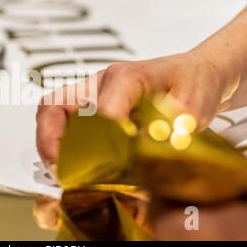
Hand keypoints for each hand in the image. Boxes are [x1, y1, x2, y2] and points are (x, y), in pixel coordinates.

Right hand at [36, 51, 228, 167]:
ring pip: (53, 113)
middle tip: (59, 172)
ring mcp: (93, 93)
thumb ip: (168, 131)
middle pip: (55, 105)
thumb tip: (143, 158)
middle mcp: (101, 83)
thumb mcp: (192, 109)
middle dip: (50, 142)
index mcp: (129, 77)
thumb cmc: (194, 85)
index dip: (100, 138)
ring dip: (49, 143)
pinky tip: (71, 164)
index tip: (103, 165)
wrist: (197, 73)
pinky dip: (59, 143)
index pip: (103, 107)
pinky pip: (62, 121)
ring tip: (60, 171)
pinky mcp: (92, 105)